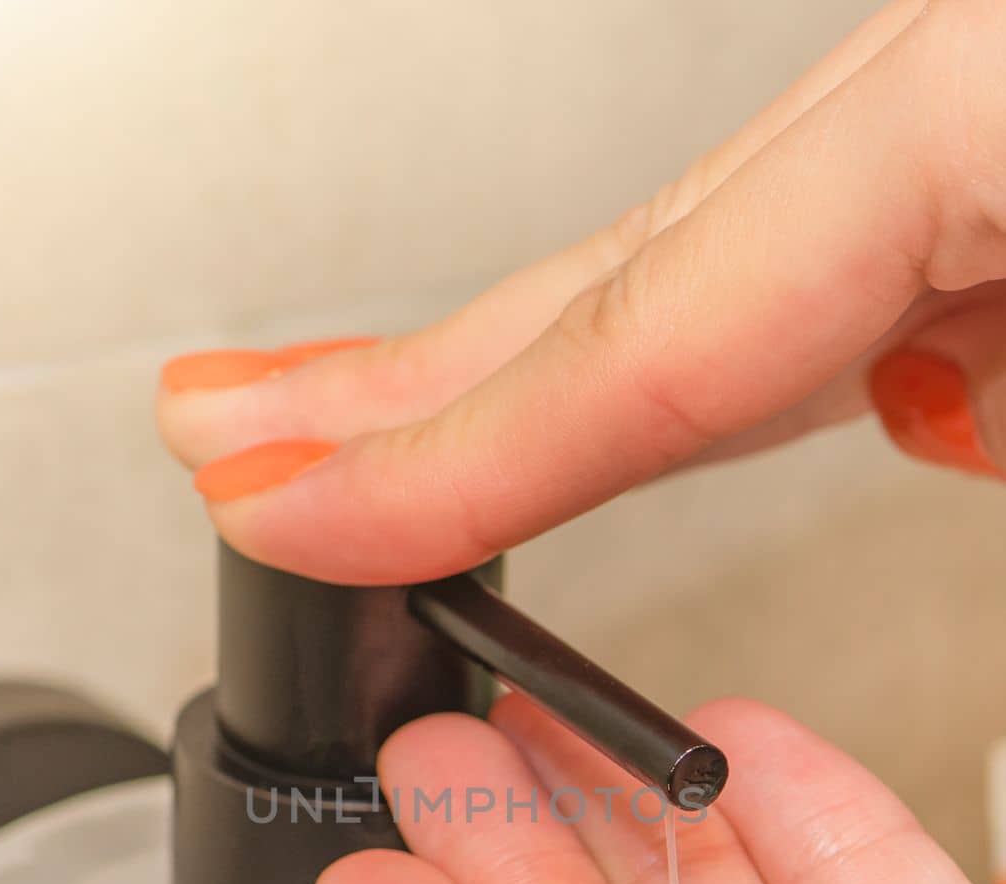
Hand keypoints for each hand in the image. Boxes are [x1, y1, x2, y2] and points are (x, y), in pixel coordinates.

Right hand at [158, 0, 1005, 582]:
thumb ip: (1000, 392)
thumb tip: (940, 408)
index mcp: (985, 99)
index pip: (657, 319)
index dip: (456, 446)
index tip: (294, 510)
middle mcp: (944, 84)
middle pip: (630, 254)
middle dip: (419, 381)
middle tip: (243, 438)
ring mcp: (944, 117)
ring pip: (701, 257)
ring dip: (532, 373)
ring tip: (366, 436)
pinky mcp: (967, 157)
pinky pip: (802, 267)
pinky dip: (704, 348)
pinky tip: (617, 410)